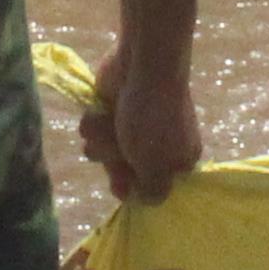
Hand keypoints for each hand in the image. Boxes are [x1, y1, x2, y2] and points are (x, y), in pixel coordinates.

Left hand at [78, 53, 202, 201]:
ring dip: (101, 139)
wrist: (142, 67)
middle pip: (119, 173)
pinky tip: (103, 111)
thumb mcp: (158, 165)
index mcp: (177, 161)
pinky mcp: (109, 114)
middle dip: (112, 159)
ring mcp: (129, 130)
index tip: (120, 185)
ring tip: (113, 122)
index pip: (149, 190)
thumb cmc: (154, 120)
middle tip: (122, 145)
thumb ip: (154, 191)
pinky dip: (94, 122)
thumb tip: (149, 202)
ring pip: (100, 153)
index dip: (131, 188)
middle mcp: (154, 148)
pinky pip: (91, 133)